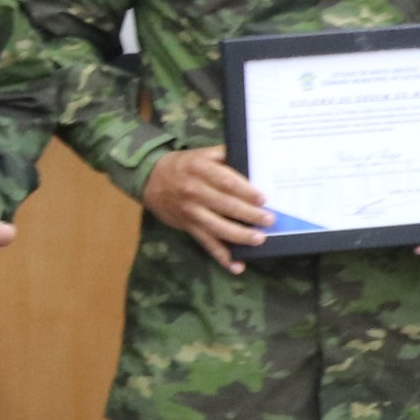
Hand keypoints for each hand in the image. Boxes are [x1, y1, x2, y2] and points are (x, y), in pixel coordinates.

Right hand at [142, 146, 271, 273]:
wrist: (151, 180)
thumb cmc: (182, 165)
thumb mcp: (200, 153)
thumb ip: (223, 154)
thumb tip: (250, 158)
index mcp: (199, 169)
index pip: (225, 181)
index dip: (244, 191)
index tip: (262, 198)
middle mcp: (194, 191)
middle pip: (225, 205)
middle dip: (249, 214)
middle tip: (269, 220)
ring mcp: (191, 212)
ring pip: (217, 227)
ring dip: (239, 235)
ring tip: (259, 239)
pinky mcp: (190, 228)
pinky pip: (207, 244)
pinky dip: (222, 257)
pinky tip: (237, 266)